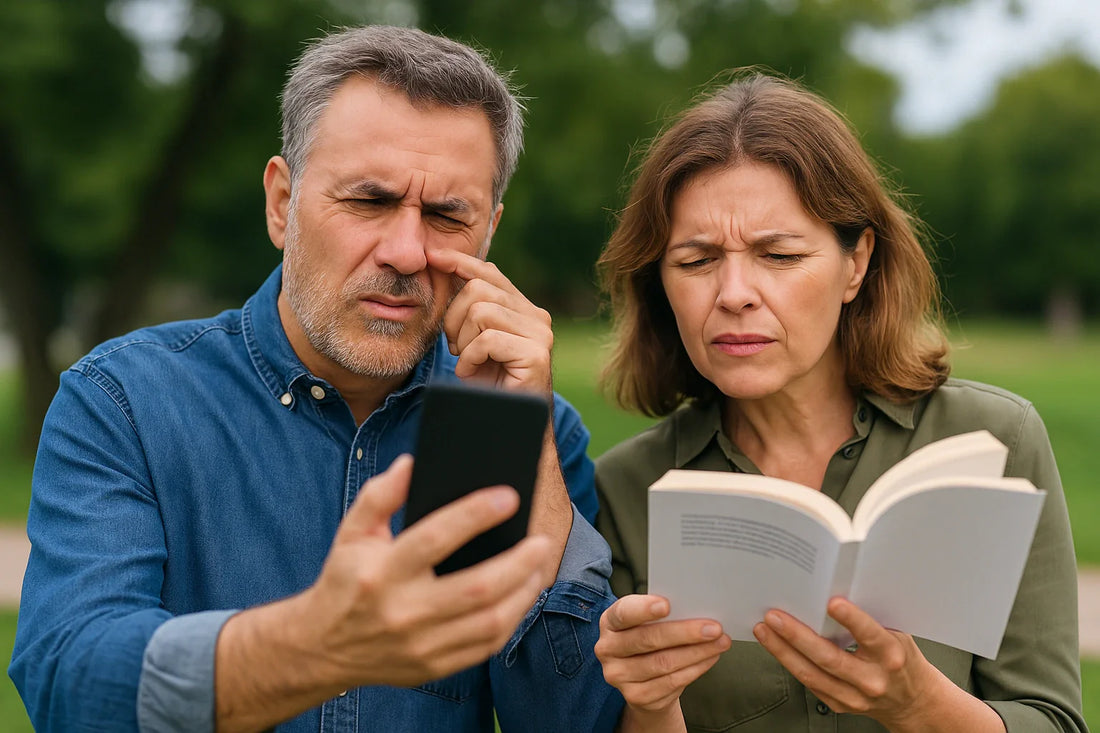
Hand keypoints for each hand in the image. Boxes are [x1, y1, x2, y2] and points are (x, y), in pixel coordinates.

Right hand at [304, 455, 551, 687]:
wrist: (322, 648)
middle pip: (476, 587)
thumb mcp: (352, 532)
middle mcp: (402, 611)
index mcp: (381, 572)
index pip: (435, 538)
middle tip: (542, 540)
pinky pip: (485, 646)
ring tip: (538, 566)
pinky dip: (511, 620)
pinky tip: (521, 596)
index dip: (475, 514)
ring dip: (523, 591)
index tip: (508, 497)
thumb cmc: (346, 580)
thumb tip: (412, 464)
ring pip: (489, 620)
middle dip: (518, 561)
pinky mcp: (432, 667)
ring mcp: (420, 645)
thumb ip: (380, 495)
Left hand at [427, 247, 569, 584]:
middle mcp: (537, 318)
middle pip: (478, 288)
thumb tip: (441, 267)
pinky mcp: (537, 355)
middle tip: (455, 351)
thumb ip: (466, 313)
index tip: (432, 257)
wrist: (508, 437)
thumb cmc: (485, 396)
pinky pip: (487, 336)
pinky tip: (475, 375)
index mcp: (523, 311)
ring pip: (479, 310)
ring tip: (468, 367)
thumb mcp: (470, 347)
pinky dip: (471, 358)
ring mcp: (540, 335)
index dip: (459, 262)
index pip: (488, 272)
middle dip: (452, 319)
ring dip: (461, 342)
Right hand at [595, 595, 730, 730]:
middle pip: (647, 639)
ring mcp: (619, 675)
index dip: (643, 609)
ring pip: (663, 663)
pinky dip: (695, 669)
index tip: (667, 604)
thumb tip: (695, 608)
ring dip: (697, 652)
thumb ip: (661, 614)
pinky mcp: (635, 696)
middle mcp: (607, 649)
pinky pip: (671, 682)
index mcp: (610, 622)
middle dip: (685, 632)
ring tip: (720, 642)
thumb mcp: (646, 621)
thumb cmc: (648, 638)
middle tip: (714, 628)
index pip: (623, 613)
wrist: (641, 678)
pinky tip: (710, 658)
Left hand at [753, 598, 941, 729]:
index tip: (832, 602)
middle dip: (797, 635)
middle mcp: (873, 679)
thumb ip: (870, 617)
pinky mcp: (840, 705)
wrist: (913, 701)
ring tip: (764, 629)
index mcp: (892, 656)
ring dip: (782, 650)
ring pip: (811, 673)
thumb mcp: (897, 633)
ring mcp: (855, 696)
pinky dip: (789, 662)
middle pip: (830, 658)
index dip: (852, 619)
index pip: (871, 635)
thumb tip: (832, 588)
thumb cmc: (902, 658)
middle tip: (773, 615)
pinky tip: (775, 646)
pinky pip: (809, 682)